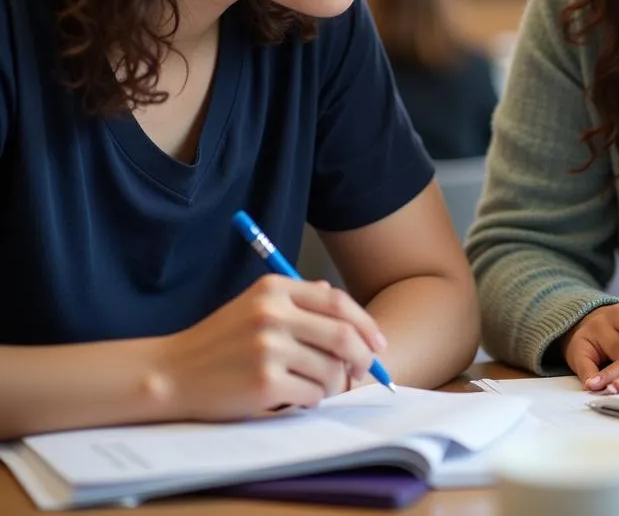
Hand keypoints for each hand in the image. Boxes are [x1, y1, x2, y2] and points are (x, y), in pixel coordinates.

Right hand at [152, 275, 386, 420]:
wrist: (171, 373)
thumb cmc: (219, 341)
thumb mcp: (255, 304)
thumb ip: (298, 300)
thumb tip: (344, 307)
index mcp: (274, 288)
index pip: (338, 302)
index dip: (365, 324)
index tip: (377, 343)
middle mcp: (273, 314)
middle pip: (344, 335)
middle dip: (363, 357)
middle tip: (364, 371)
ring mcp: (269, 349)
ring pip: (331, 370)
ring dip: (333, 385)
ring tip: (316, 387)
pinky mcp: (264, 383)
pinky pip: (312, 394)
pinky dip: (313, 399)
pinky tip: (296, 398)